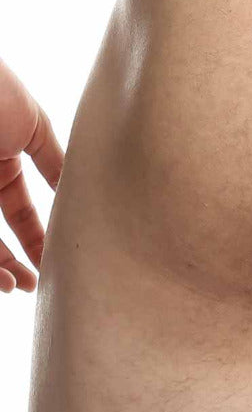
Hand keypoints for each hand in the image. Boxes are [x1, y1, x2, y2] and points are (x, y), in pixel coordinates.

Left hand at [0, 58, 63, 292]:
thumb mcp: (34, 126)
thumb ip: (55, 161)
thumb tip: (82, 192)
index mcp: (0, 163)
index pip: (20, 212)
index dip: (38, 238)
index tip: (55, 260)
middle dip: (16, 263)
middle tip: (36, 285)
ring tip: (19, 286)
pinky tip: (2, 274)